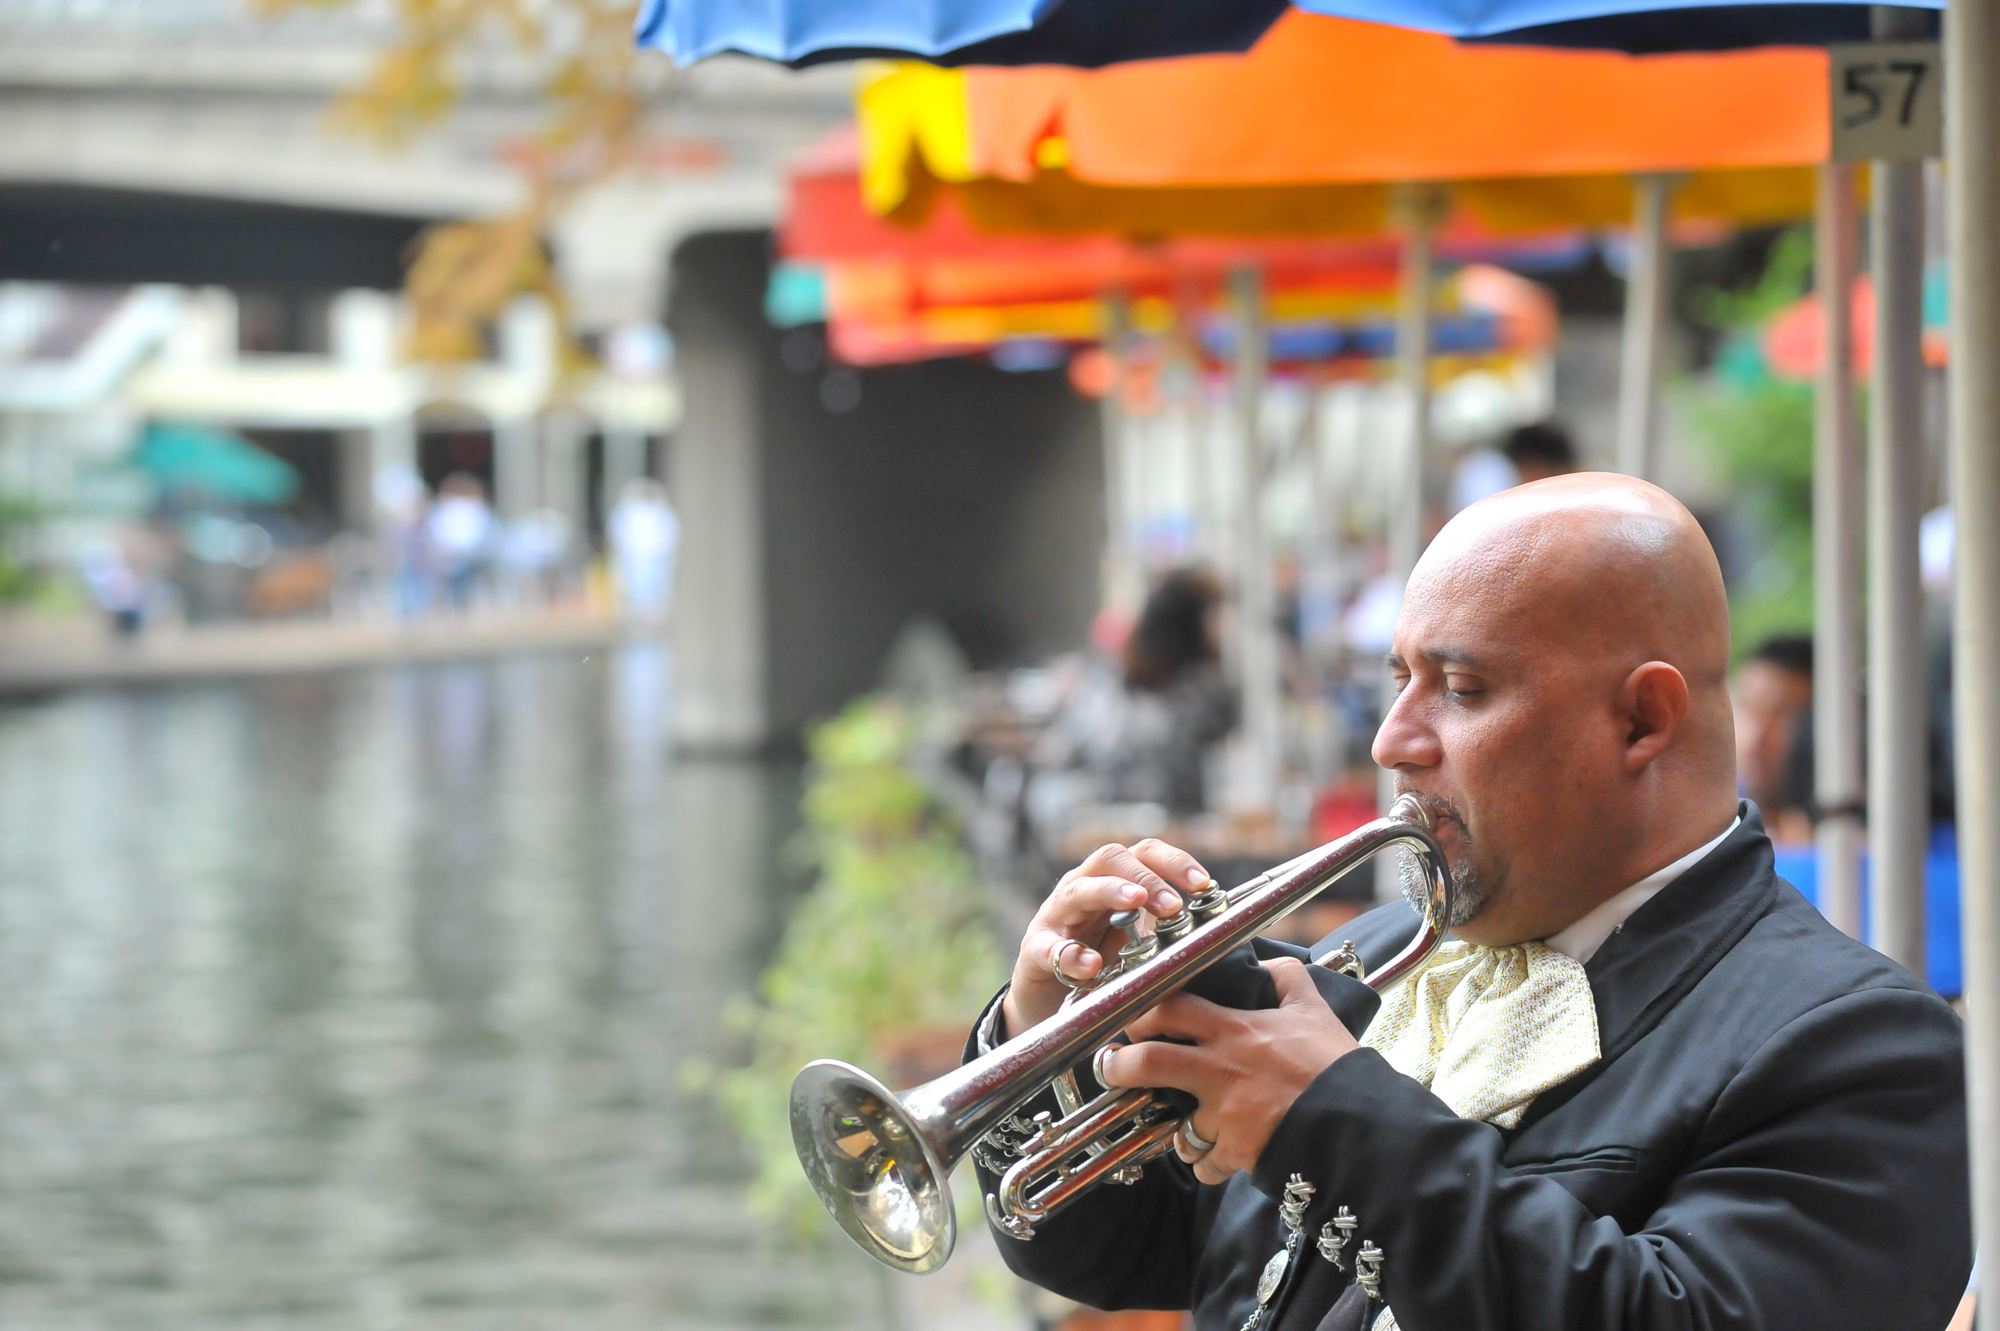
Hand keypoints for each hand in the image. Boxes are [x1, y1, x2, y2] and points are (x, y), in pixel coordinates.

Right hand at [1000, 839, 1209, 1036]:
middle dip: (1147, 877)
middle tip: (1174, 904)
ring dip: (1110, 892)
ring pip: (1078, 890)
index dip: (1175, 861)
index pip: (1145, 853)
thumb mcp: (1138, 945)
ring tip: (1135, 903)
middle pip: (1112, 858)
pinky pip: (1048, 946)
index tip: (1204, 884)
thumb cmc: (1101, 965)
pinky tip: (1090, 965)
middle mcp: (1083, 888)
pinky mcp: (1035, 949)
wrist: (1050, 1002)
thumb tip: (1220, 931)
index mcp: (1113, 882)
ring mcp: (1056, 916)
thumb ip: (1167, 934)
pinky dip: (1069, 954)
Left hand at [1095, 959, 1358, 1184]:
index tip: (1128, 1017)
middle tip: (1112, 1068)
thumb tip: (1267, 959)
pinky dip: (1208, 1165)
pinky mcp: (1234, 1152)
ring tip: (1178, 1126)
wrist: (1361, 1120)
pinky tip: (1219, 1158)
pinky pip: (1205, 1165)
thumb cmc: (1334, 1064)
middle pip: (1147, 1062)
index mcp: (1233, 1030)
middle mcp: (1219, 1069)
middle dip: (1118, 1067)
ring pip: (1173, 1125)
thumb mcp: (1313, 1009)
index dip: (1138, 1010)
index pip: (1167, 1007)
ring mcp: (1223, 1114)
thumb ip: (1287, 978)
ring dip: (1173, 1130)